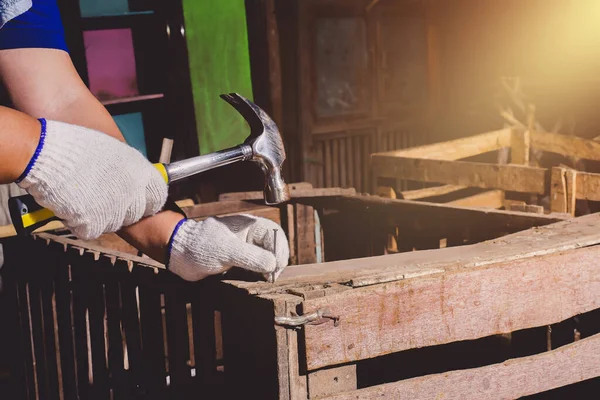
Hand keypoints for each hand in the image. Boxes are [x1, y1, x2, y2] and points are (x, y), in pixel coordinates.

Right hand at [16, 119, 167, 239]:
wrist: (43, 155)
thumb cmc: (73, 147)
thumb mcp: (112, 150)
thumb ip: (128, 166)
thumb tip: (134, 175)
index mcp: (139, 171)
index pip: (158, 196)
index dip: (147, 200)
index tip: (139, 200)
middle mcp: (132, 192)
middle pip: (136, 213)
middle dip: (122, 210)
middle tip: (102, 199)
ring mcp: (114, 209)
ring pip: (114, 223)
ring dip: (101, 216)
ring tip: (83, 198)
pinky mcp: (94, 223)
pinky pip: (92, 230)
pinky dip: (81, 223)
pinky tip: (72, 206)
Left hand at [167, 214, 289, 281]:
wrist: (179, 255)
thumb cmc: (200, 247)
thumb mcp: (227, 251)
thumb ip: (251, 256)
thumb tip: (273, 264)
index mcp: (249, 225)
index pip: (275, 233)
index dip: (280, 250)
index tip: (277, 267)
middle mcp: (249, 236)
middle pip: (274, 246)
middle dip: (276, 261)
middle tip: (272, 277)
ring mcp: (245, 248)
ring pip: (266, 258)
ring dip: (268, 269)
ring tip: (266, 279)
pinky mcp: (239, 261)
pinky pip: (256, 267)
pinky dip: (259, 274)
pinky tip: (258, 280)